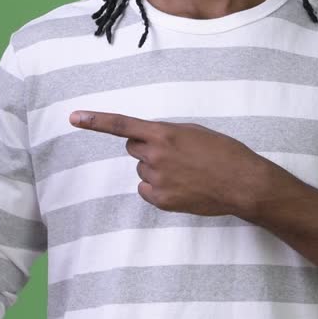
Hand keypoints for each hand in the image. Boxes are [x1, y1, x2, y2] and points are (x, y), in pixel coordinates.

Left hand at [68, 111, 277, 218]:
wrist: (243, 183)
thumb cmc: (224, 153)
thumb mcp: (195, 132)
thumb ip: (168, 133)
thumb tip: (150, 139)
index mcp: (164, 134)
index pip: (122, 125)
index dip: (96, 121)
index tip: (74, 117)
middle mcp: (156, 156)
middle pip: (133, 149)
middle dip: (147, 149)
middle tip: (173, 154)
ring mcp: (158, 180)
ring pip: (142, 171)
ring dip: (156, 169)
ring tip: (185, 172)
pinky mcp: (162, 200)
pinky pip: (146, 190)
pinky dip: (158, 188)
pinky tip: (181, 186)